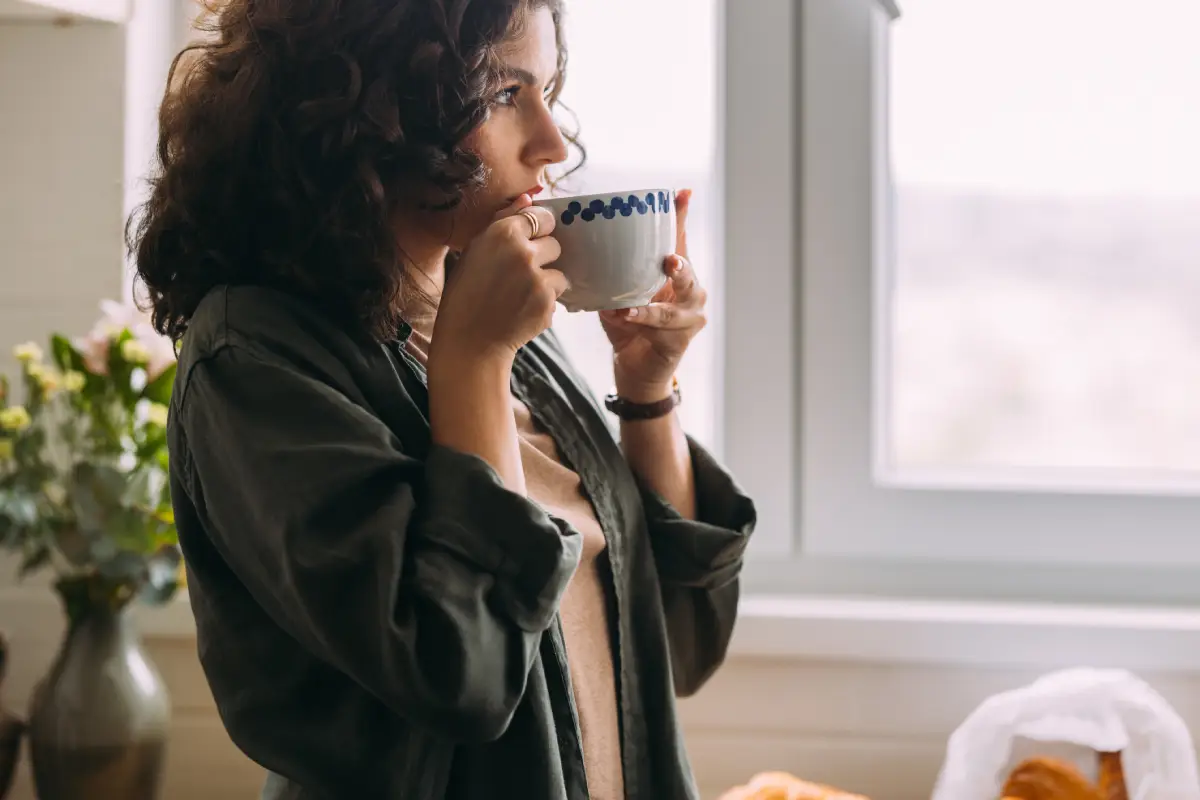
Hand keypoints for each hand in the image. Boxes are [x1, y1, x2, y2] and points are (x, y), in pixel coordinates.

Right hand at [432, 195, 565, 364]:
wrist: (469, 337)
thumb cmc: (467, 291)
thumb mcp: (476, 248)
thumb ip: (504, 219)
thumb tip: (530, 197)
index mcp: (502, 232)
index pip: (542, 217)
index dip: (539, 230)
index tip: (531, 241)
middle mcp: (523, 252)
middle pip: (555, 245)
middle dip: (544, 259)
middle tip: (521, 275)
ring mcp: (537, 278)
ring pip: (560, 272)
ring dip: (547, 283)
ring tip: (521, 295)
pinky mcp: (547, 302)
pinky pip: (557, 295)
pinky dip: (545, 303)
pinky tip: (523, 310)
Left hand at [599, 188, 706, 401]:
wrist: (636, 370)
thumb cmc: (628, 328)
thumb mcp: (617, 293)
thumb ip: (610, 273)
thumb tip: (581, 245)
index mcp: (674, 274)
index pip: (679, 239)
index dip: (681, 216)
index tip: (683, 192)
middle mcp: (690, 290)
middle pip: (688, 265)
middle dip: (681, 257)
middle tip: (670, 253)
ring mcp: (692, 314)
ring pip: (681, 295)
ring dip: (665, 289)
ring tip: (659, 275)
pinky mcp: (683, 336)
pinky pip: (662, 323)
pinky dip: (643, 317)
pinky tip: (626, 314)